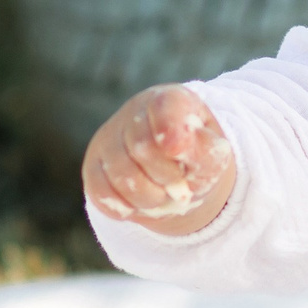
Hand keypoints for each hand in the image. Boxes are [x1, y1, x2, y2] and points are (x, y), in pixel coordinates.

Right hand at [82, 85, 236, 235]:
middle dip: (167, 177)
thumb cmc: (196, 158)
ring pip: (121, 177)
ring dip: (150, 198)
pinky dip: (127, 208)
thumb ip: (206, 151)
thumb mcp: (213, 154)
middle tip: (179, 185)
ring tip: (163, 195)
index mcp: (170, 100)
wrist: (174, 171)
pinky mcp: (93, 167)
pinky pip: (103, 195)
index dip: (169, 129)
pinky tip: (141, 202)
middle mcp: (134, 112)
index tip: (176, 151)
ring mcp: (109, 139)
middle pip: (142, 149)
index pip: (164, 108)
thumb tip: (178, 149)